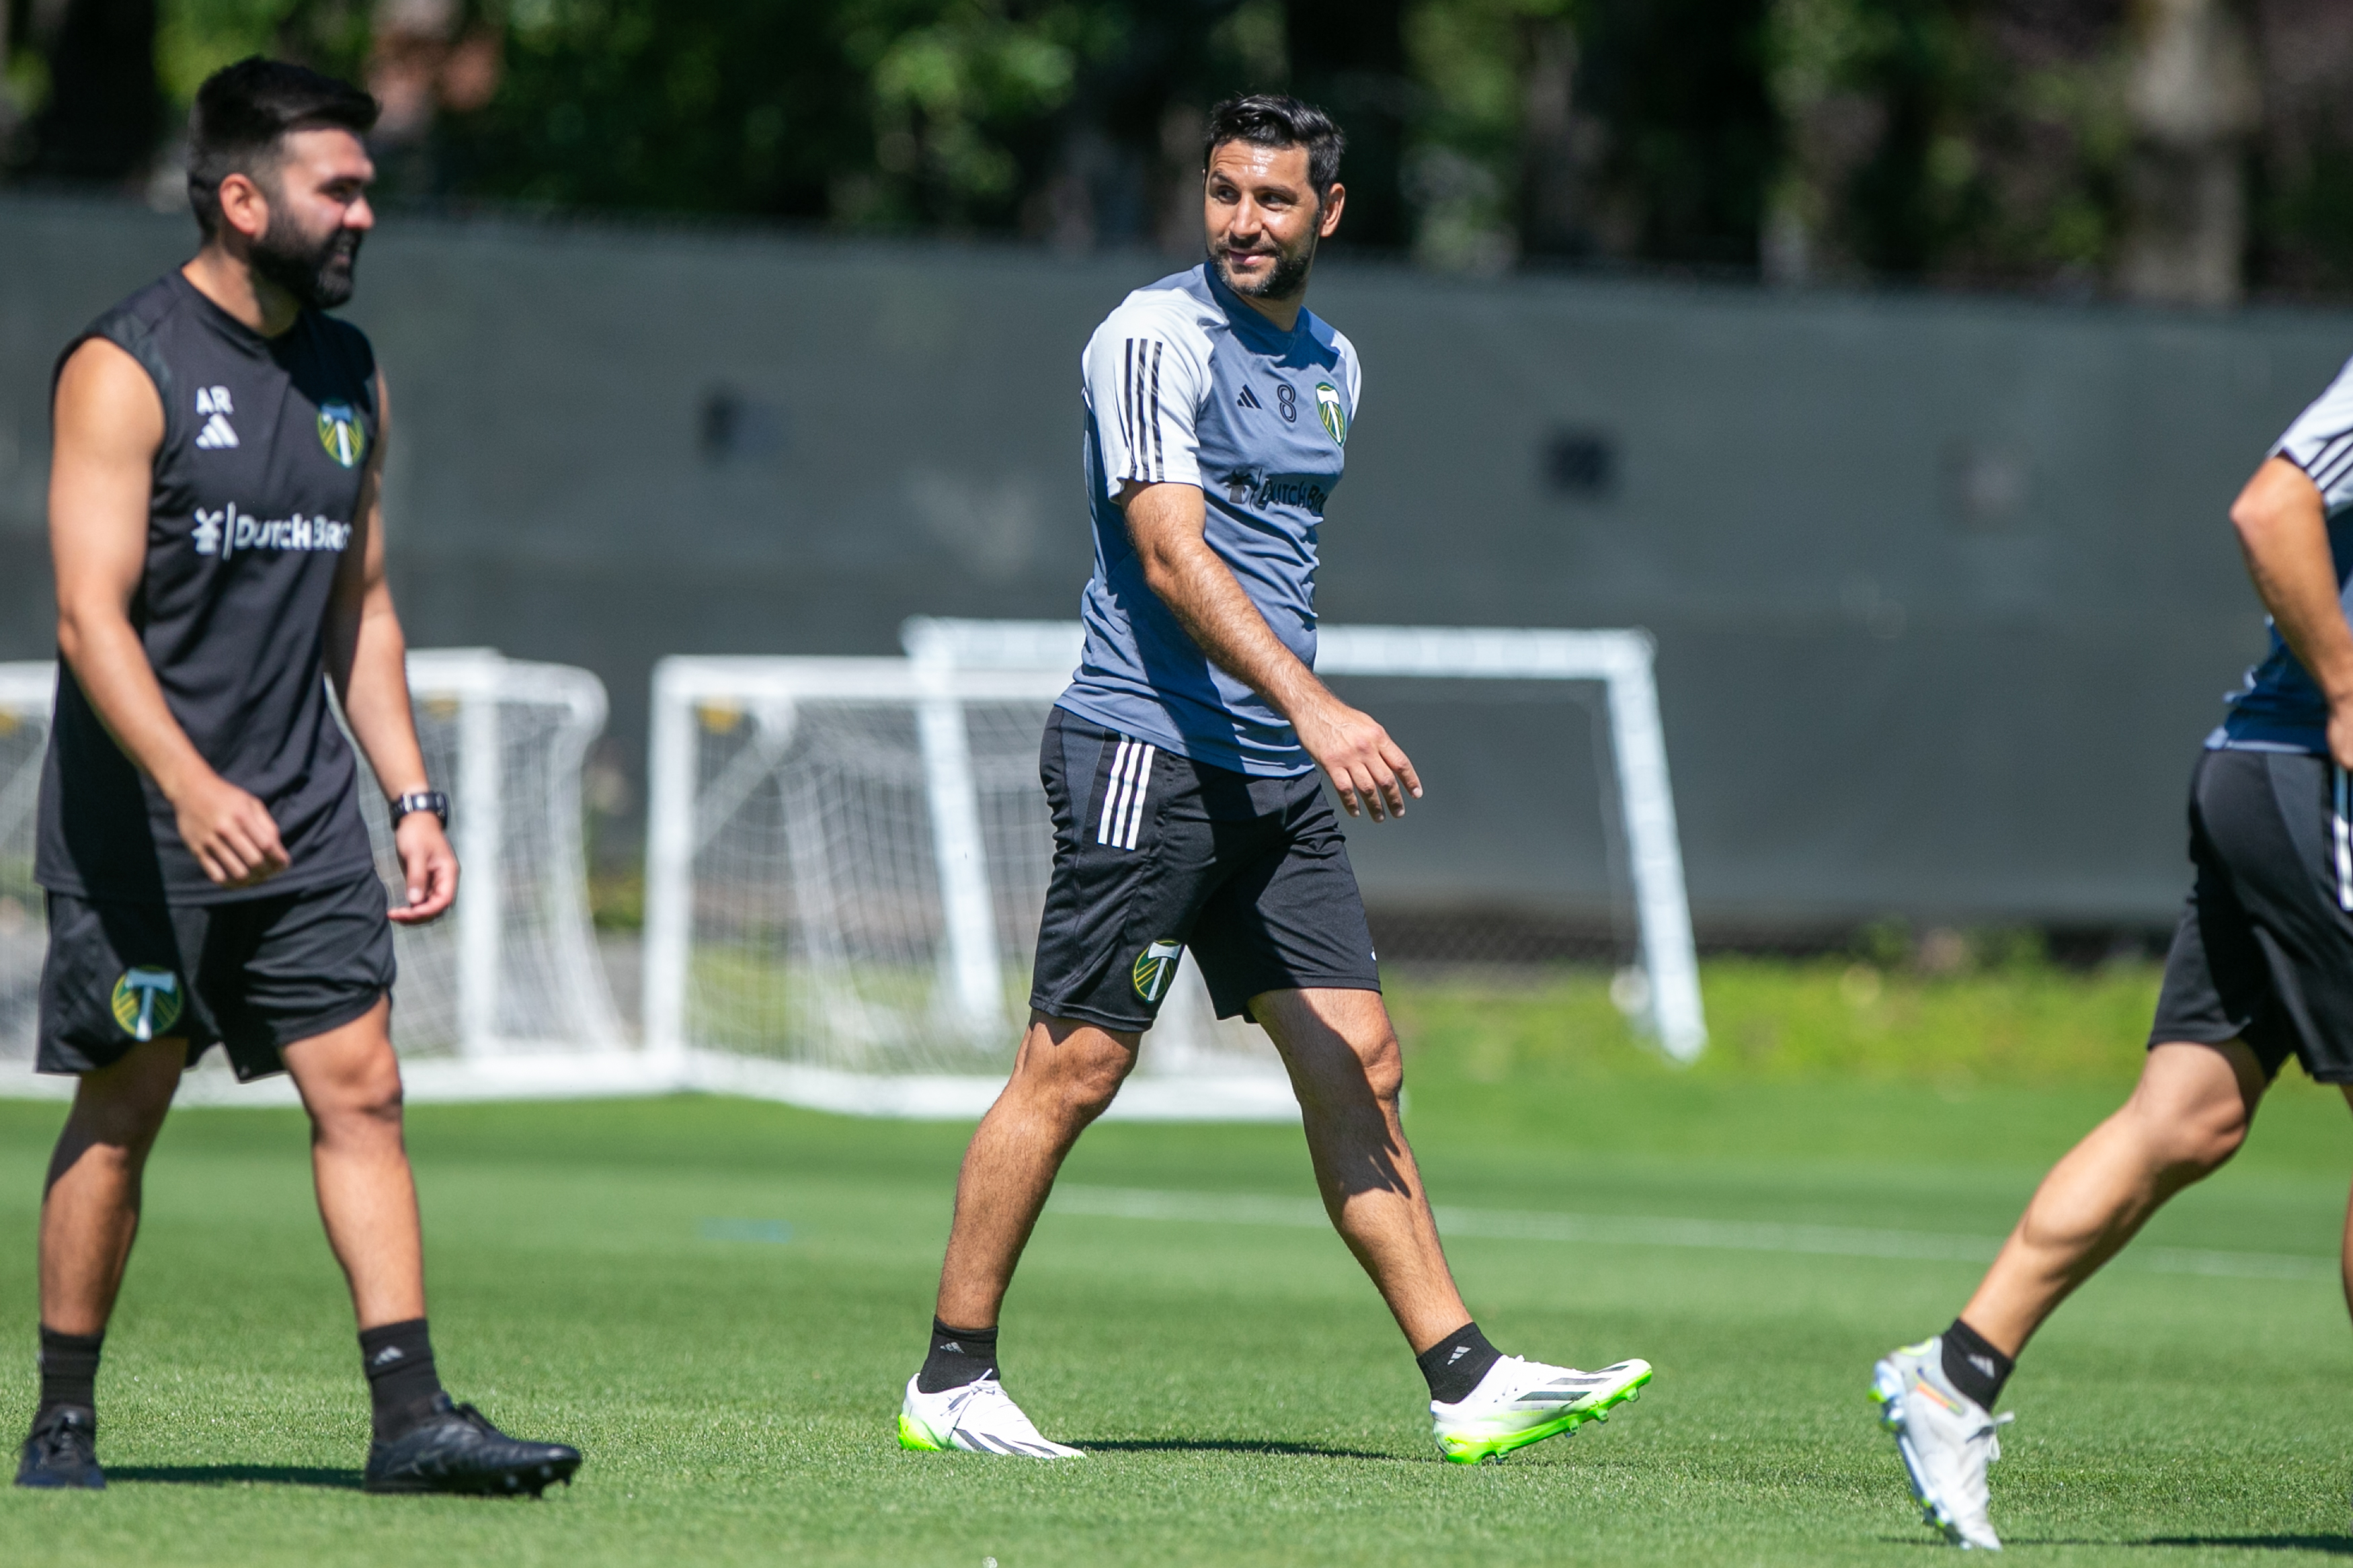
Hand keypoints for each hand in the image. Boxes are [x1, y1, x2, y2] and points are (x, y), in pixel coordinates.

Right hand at [171, 773, 289, 886]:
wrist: (190, 789)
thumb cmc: (227, 797)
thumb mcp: (251, 802)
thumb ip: (266, 824)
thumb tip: (277, 848)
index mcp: (242, 816)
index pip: (267, 845)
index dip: (279, 859)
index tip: (284, 864)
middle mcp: (226, 829)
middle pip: (254, 861)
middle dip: (268, 871)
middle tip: (271, 873)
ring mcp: (210, 841)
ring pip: (237, 872)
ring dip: (252, 880)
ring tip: (256, 878)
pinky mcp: (196, 850)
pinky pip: (216, 875)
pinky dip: (231, 883)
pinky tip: (237, 880)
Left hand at [389, 810, 457, 923]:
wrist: (415, 818)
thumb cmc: (418, 832)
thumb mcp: (416, 854)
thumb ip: (417, 877)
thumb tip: (415, 901)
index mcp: (448, 873)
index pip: (443, 899)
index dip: (428, 910)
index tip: (408, 912)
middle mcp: (444, 880)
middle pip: (437, 907)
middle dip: (418, 915)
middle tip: (396, 915)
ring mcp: (434, 881)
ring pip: (428, 905)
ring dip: (414, 914)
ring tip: (394, 915)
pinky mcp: (425, 880)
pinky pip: (421, 899)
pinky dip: (411, 907)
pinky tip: (399, 909)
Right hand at [1294, 694, 1422, 821]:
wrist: (1313, 708)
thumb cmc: (1340, 716)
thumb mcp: (1367, 724)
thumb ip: (1379, 743)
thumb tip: (1390, 762)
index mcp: (1378, 737)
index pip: (1400, 763)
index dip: (1410, 781)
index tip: (1415, 794)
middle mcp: (1366, 748)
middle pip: (1386, 780)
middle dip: (1394, 800)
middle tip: (1398, 812)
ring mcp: (1348, 757)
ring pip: (1368, 788)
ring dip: (1375, 806)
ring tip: (1379, 817)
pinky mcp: (1331, 764)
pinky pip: (1345, 789)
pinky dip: (1351, 803)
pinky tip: (1356, 811)